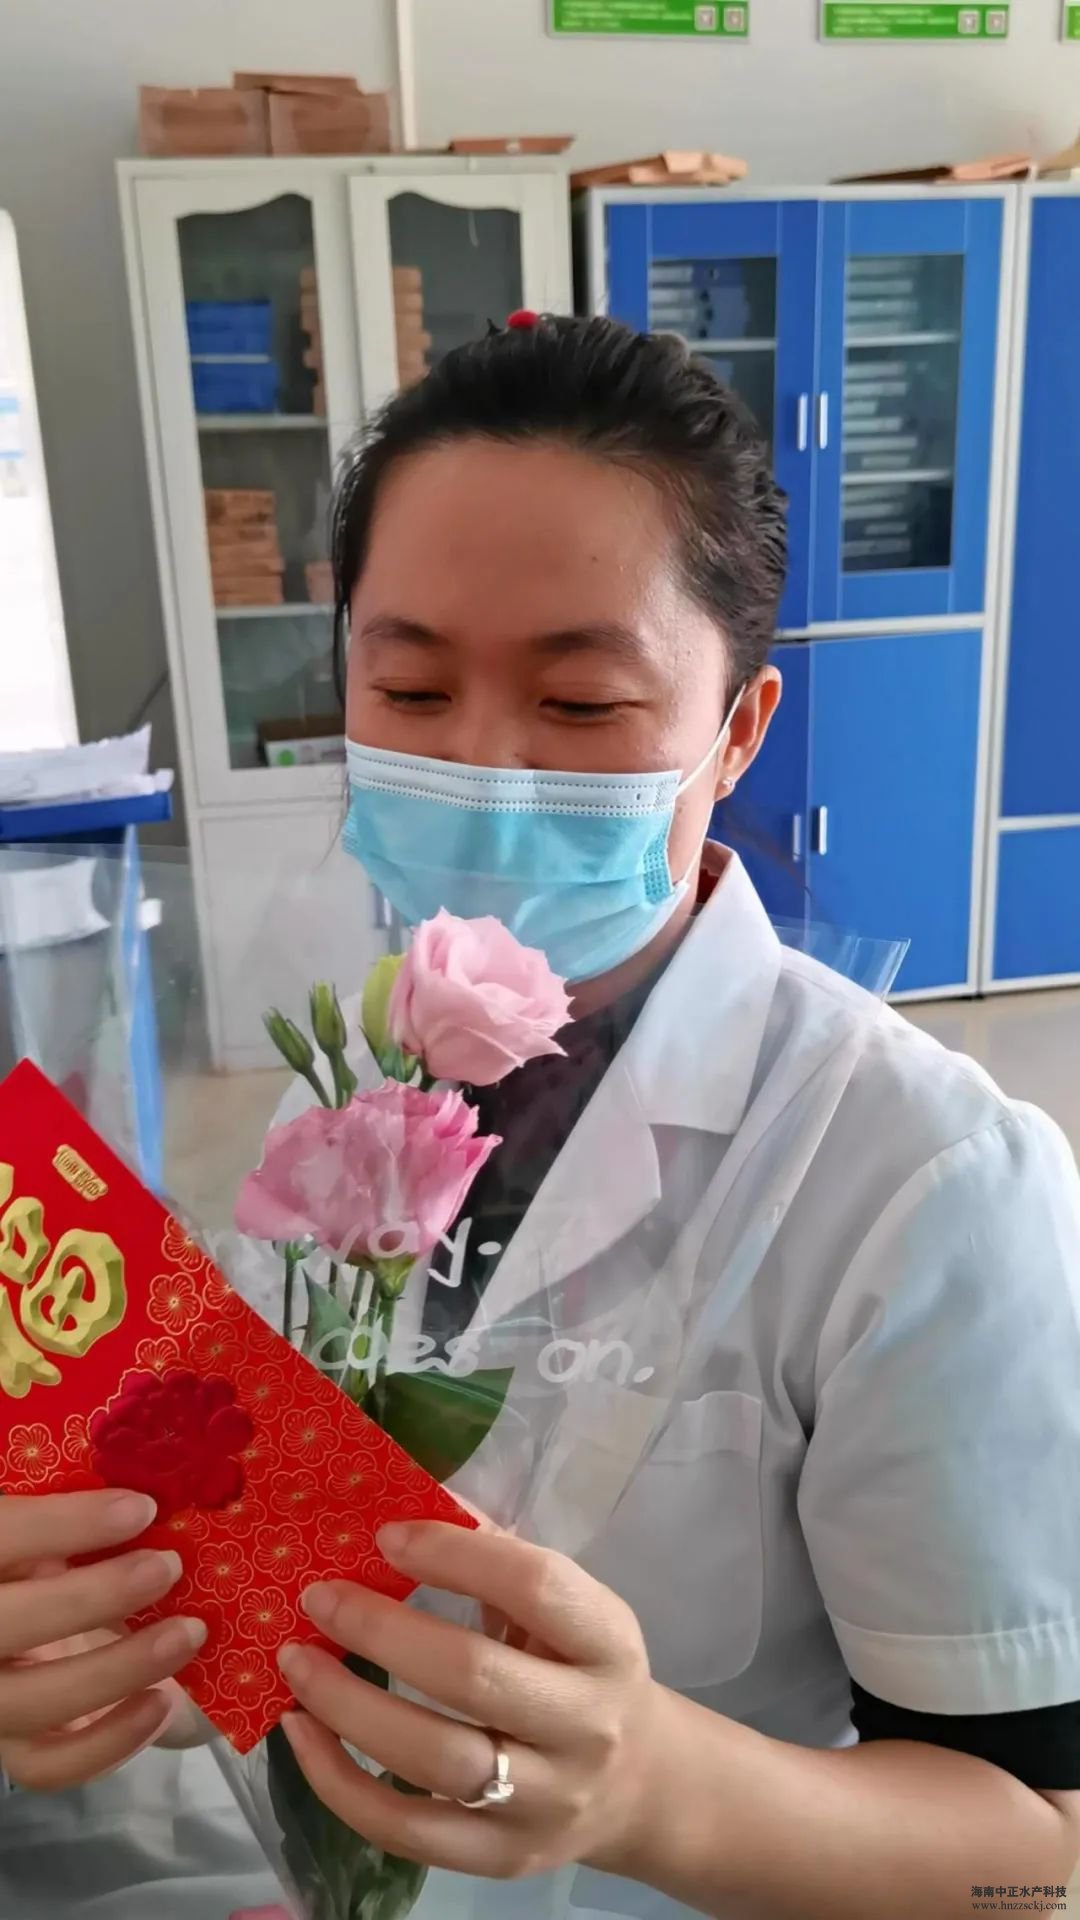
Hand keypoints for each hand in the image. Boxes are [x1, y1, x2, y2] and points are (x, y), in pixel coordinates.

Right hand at [0, 1489, 206, 1789]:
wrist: (68, 1628)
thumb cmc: (76, 1555)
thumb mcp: (74, 1528)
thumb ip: (89, 1513)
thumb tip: (159, 1477)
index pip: (1, 1536)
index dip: (62, 1523)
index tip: (140, 1507)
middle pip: (4, 1623)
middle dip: (92, 1597)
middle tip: (169, 1567)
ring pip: (28, 1701)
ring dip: (117, 1668)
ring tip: (190, 1633)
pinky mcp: (14, 1749)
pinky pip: (50, 1765)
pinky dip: (109, 1741)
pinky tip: (161, 1703)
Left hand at [276, 1521, 659, 1880]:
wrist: (636, 1786)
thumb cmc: (580, 1669)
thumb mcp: (569, 1611)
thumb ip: (498, 1565)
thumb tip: (404, 1510)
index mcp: (607, 1642)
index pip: (536, 1587)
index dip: (454, 1555)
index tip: (386, 1536)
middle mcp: (586, 1726)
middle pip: (473, 1676)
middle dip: (380, 1630)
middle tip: (316, 1598)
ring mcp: (544, 1802)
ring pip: (435, 1758)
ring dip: (349, 1706)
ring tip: (295, 1664)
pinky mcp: (500, 1857)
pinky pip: (407, 1828)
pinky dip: (341, 1783)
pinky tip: (302, 1734)